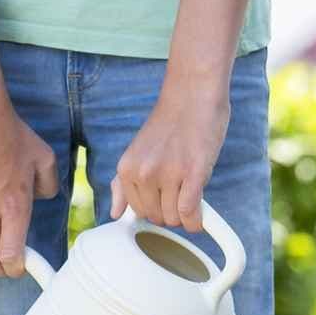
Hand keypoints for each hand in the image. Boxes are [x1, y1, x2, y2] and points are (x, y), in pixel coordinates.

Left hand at [111, 78, 229, 233]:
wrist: (192, 95)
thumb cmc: (169, 125)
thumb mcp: (136, 153)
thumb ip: (122, 184)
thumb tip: (114, 214)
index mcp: (127, 168)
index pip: (138, 212)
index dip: (156, 208)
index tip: (166, 194)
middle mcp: (144, 173)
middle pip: (157, 218)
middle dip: (171, 211)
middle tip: (181, 191)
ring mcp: (168, 174)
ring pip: (175, 219)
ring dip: (186, 215)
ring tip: (191, 193)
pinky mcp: (193, 174)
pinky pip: (190, 213)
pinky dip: (197, 219)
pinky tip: (201, 211)